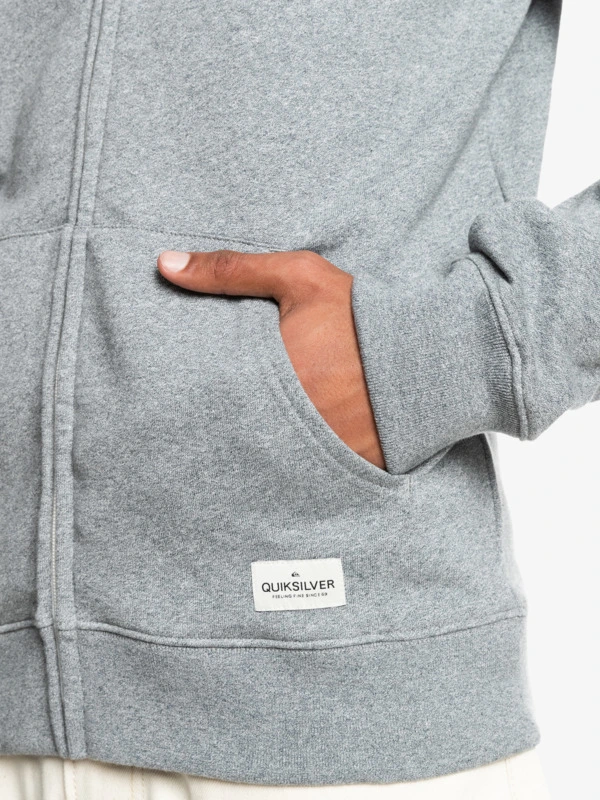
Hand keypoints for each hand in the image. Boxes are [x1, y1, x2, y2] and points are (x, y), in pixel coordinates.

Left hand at [157, 248, 386, 470]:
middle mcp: (292, 421)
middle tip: (214, 420)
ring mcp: (321, 449)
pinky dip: (296, 465)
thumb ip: (232, 271)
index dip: (195, 398)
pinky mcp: (348, 467)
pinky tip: (293, 451)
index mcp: (272, 378)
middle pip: (237, 432)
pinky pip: (309, 476)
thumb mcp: (299, 280)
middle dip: (226, 425)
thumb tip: (164, 265)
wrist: (431, 354)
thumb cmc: (360, 315)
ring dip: (259, 447)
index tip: (184, 396)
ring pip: (269, 457)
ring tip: (256, 435)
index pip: (212, 396)